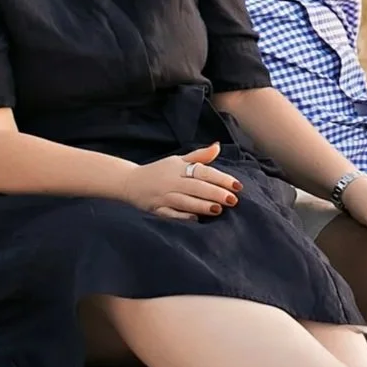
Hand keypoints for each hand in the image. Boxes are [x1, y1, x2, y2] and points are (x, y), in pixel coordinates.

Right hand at [125, 143, 241, 220]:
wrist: (129, 182)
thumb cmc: (158, 171)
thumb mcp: (177, 160)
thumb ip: (199, 156)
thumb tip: (217, 146)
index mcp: (179, 168)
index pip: (203, 172)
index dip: (221, 178)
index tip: (237, 185)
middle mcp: (172, 181)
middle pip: (197, 187)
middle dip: (215, 193)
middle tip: (233, 200)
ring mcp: (164, 196)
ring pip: (185, 201)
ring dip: (202, 206)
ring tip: (218, 209)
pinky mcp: (156, 210)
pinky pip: (170, 214)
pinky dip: (182, 217)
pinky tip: (196, 220)